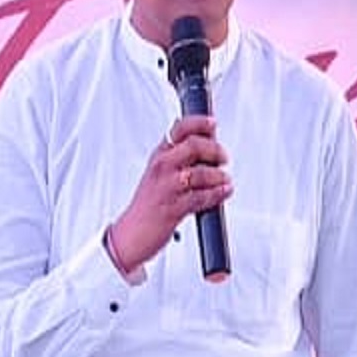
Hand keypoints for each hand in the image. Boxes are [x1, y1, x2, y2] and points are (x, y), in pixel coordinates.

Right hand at [106, 113, 229, 273]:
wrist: (131, 233)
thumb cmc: (148, 204)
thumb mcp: (159, 173)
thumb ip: (181, 157)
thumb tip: (208, 143)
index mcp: (159, 156)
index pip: (179, 129)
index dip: (199, 123)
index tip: (213, 123)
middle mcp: (162, 167)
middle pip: (194, 146)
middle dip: (215, 150)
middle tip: (223, 158)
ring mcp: (167, 187)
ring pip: (201, 172)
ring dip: (219, 175)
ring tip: (225, 179)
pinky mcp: (174, 207)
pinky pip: (202, 197)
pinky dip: (218, 193)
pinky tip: (224, 191)